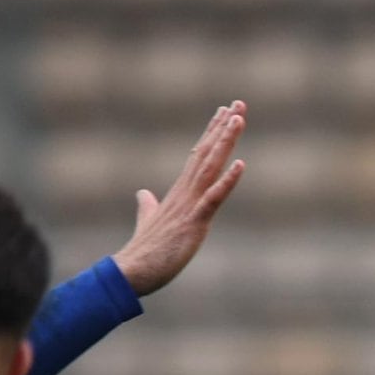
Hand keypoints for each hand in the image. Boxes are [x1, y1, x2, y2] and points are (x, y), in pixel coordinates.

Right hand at [114, 102, 248, 295]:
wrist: (133, 271)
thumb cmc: (145, 250)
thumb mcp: (150, 222)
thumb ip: (148, 206)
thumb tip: (143, 194)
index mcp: (180, 193)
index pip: (199, 155)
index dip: (212, 134)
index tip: (224, 113)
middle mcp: (185, 193)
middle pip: (207, 153)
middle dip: (223, 128)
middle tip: (238, 104)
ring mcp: (189, 205)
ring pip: (210, 167)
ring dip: (225, 142)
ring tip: (238, 119)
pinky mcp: (194, 222)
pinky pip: (214, 198)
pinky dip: (228, 181)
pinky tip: (241, 164)